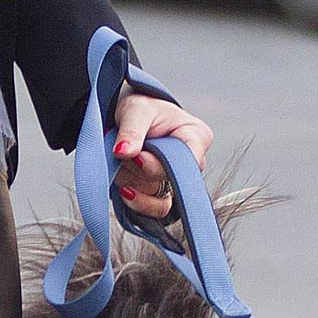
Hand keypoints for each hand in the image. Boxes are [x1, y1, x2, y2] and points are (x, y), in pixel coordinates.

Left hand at [112, 88, 213, 220]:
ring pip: (158, 196)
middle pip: (170, 181)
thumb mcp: (135, 109)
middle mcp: (191, 162)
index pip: (188, 163)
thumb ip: (131, 130)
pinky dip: (134, 200)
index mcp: (196, 136)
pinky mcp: (163, 193)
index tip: (136, 156)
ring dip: (132, 181)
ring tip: (121, 159)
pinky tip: (123, 188)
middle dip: (139, 168)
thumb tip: (123, 152)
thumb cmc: (140, 108)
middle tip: (123, 150)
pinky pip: (154, 209)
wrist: (129, 117)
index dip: (158, 164)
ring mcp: (177, 180)